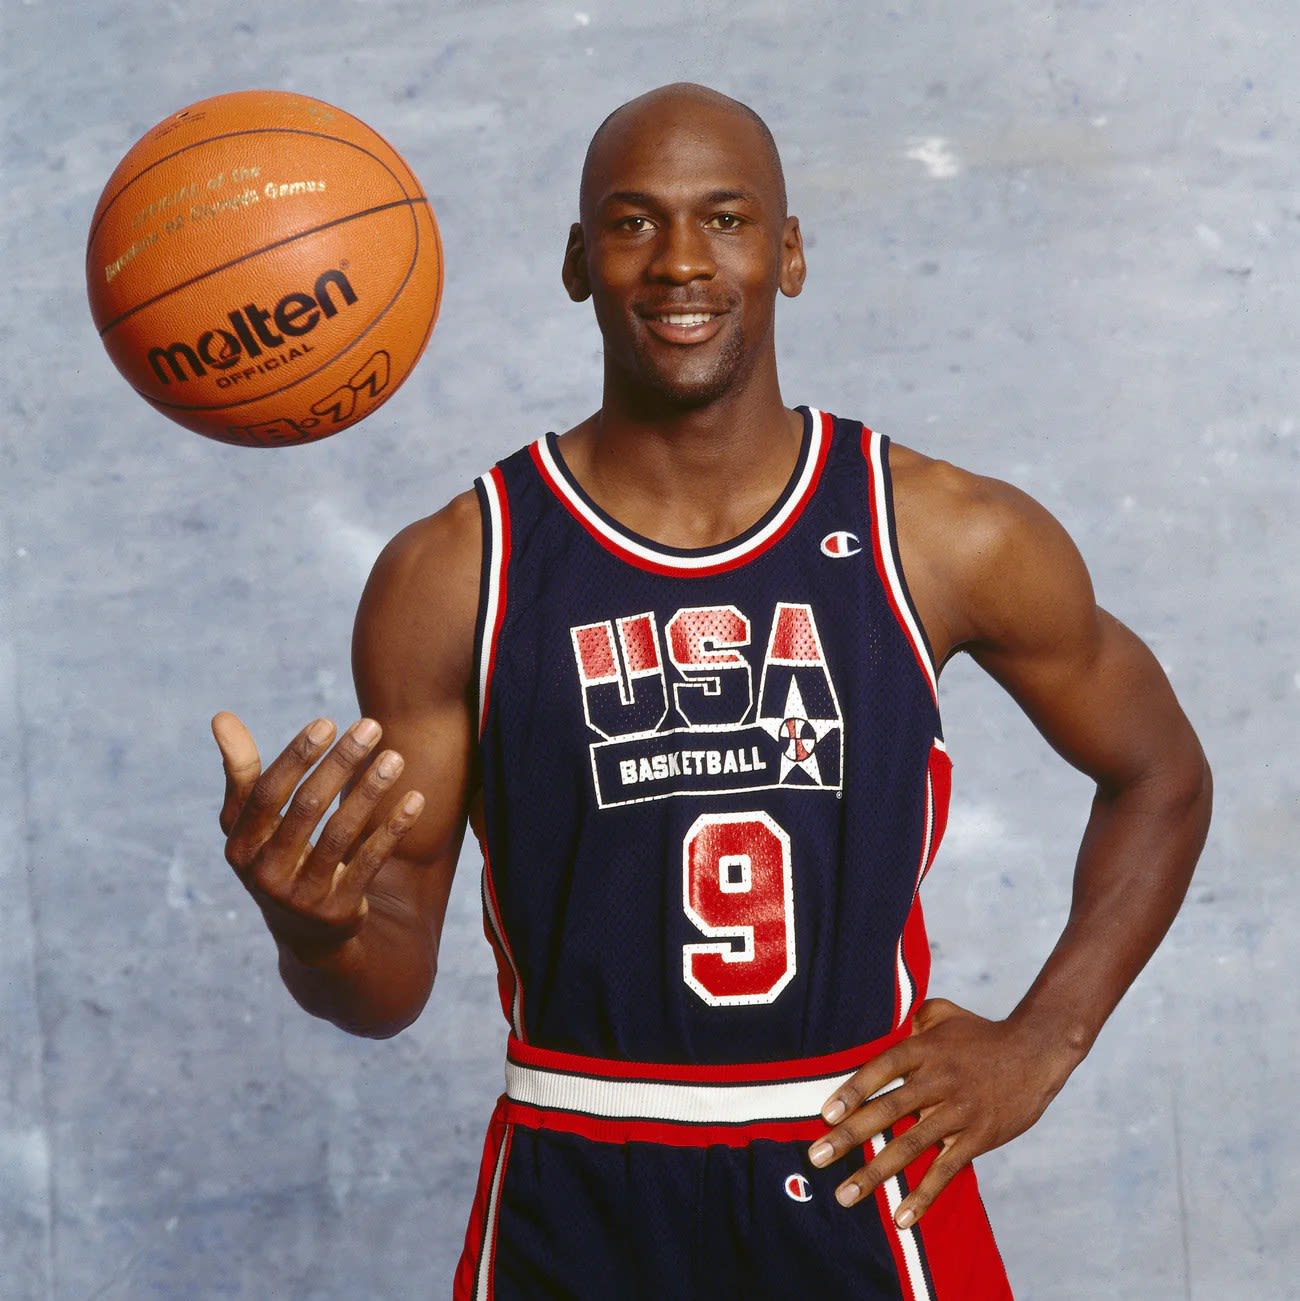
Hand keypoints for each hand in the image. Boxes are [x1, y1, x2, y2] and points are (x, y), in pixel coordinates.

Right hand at [213, 712, 425, 958]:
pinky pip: (371, 862)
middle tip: (371, 726)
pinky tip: (414, 798)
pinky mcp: (339, 910)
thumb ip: (241, 772)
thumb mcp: (250, 824)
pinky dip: (393, 829)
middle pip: (307, 807)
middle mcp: (266, 873)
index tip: (327, 722)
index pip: (267, 793)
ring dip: (370, 790)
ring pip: (341, 833)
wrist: (305, 934)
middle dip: (340, 763)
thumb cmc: (276, 857)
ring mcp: (303, 895)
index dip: (296, 757)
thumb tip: (221, 716)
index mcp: (241, 846)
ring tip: (395, 757)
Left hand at [808, 998, 1074, 1226]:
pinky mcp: (977, 1138)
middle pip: (887, 1110)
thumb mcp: (944, 1013)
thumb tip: (885, 1025)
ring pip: (910, 1145)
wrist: (1036, 1053)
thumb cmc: (982, 1033)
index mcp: (924, 1049)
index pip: (881, 1068)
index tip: (824, 1114)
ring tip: (845, 1195)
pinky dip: (923, 1195)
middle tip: (815, 1158)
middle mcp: (938, 1080)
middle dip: (849, 1137)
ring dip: (875, 1173)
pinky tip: (901, 1217)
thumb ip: (912, 1017)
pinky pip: (945, 1170)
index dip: (853, 1090)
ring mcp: (958, 1111)